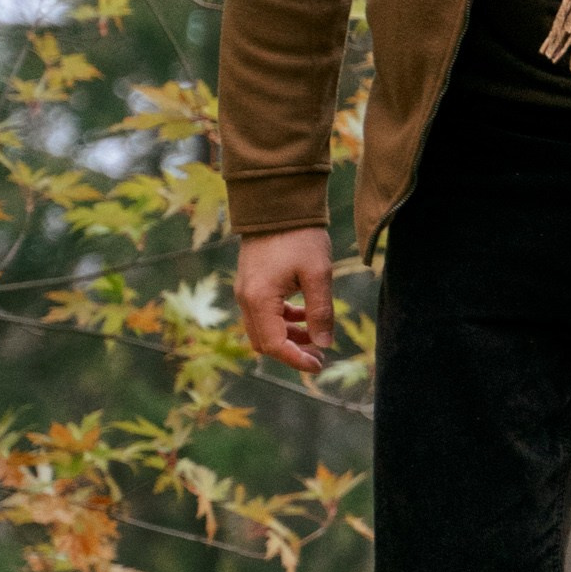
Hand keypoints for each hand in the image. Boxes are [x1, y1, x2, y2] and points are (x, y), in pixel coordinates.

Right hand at [235, 225, 335, 372]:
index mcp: (259, 299)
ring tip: (317, 338)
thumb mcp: (318, 274)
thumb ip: (320, 311)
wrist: (278, 205)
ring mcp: (246, 291)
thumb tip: (324, 344)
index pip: (274, 345)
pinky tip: (305, 316)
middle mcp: (246, 299)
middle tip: (320, 356)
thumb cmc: (300, 237)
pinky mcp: (252, 284)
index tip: (319, 366)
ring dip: (289, 337)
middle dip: (292, 353)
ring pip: (264, 329)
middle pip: (265, 342)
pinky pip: (264, 314)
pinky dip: (284, 321)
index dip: (296, 360)